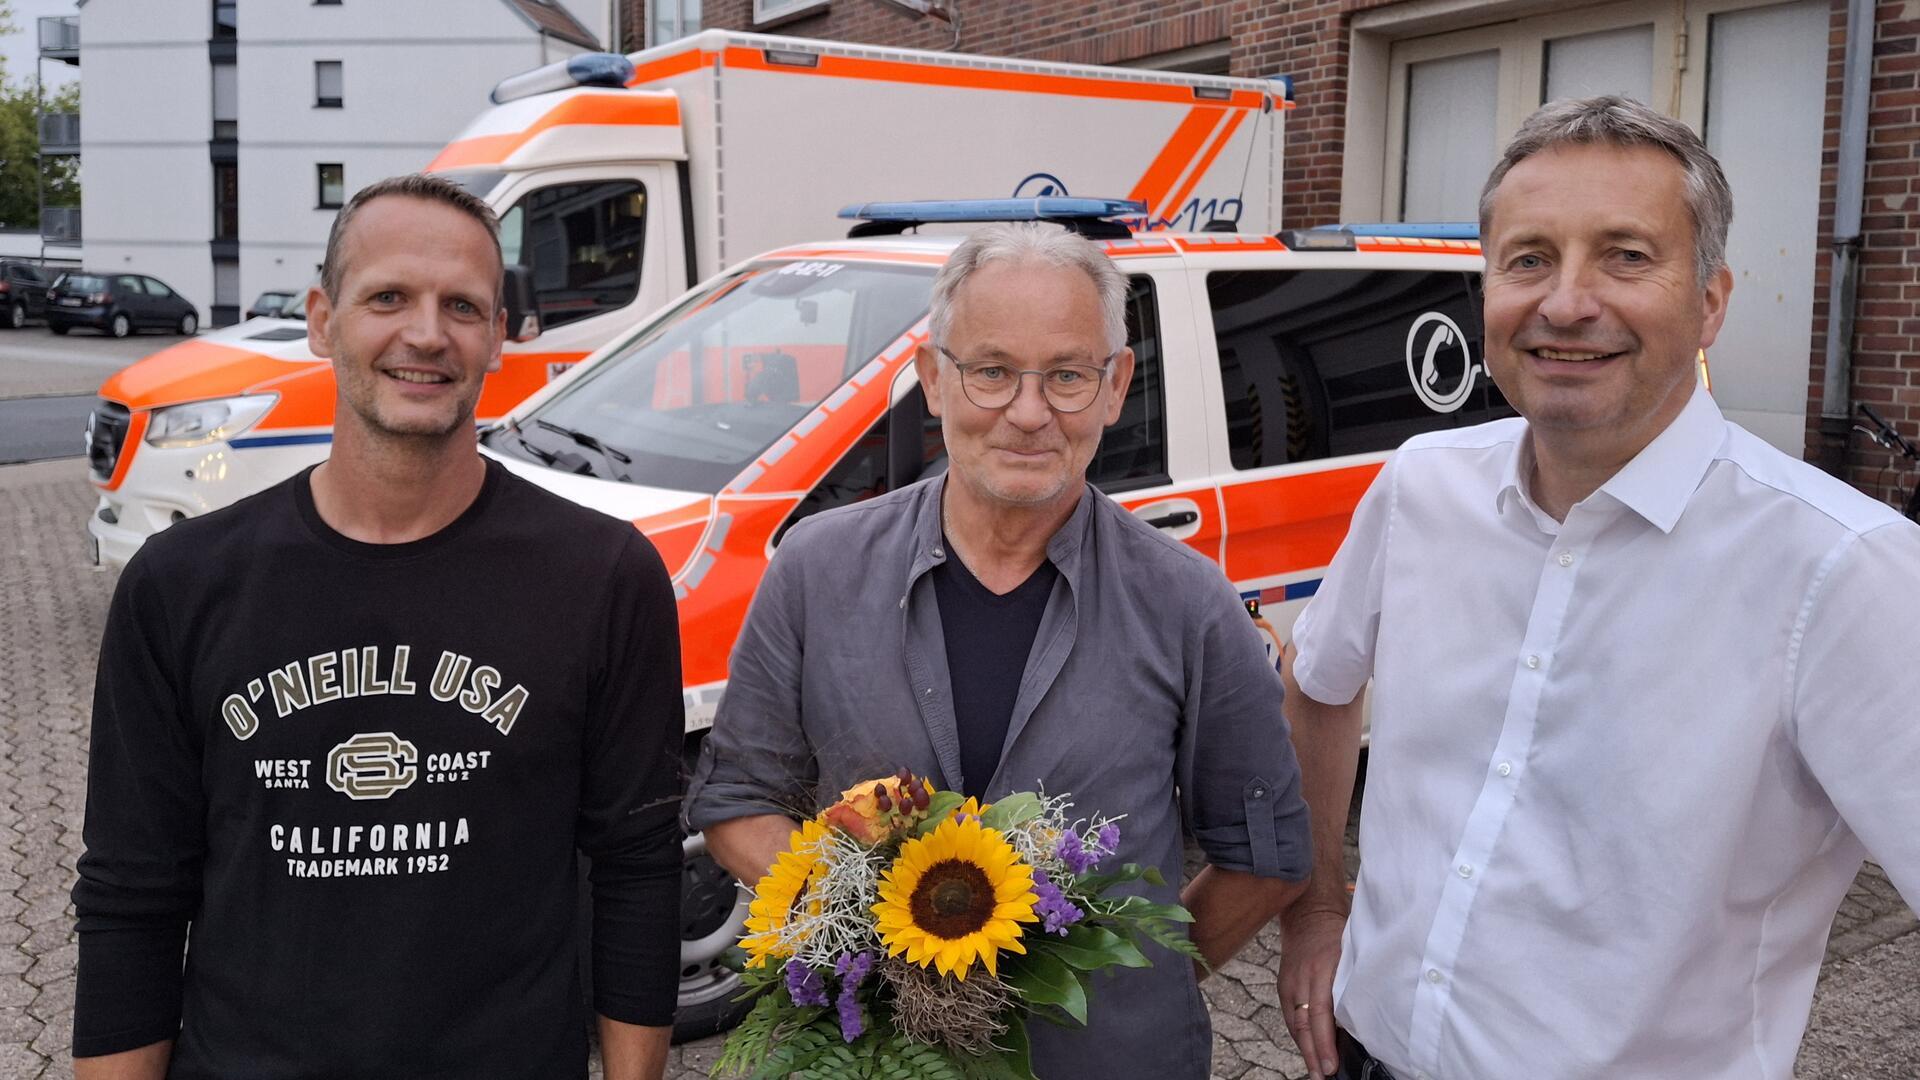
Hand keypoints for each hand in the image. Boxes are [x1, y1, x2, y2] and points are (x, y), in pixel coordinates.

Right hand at [1277, 904, 1344, 1078]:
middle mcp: (1303, 977)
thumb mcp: (1351, 954)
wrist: (1308, 913)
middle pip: (1305, 1023)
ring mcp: (1290, 982)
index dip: (1325, 1041)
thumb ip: (1354, 983)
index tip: (1331, 1065)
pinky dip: (1299, 1036)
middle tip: (1322, 1076)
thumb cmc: (1336, 934)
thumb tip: (1364, 1019)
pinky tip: (1308, 1051)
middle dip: (1314, 1053)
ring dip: (1306, 1050)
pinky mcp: (1283, 986)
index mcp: (1323, 968)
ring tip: (1316, 1072)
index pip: (1321, 1012)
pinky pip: (1291, 1017)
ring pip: (1295, 1024)